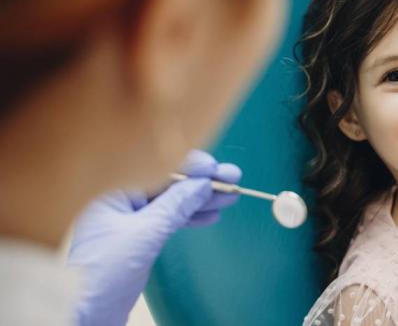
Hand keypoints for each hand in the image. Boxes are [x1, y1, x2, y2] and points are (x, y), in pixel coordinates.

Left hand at [67, 150, 240, 325]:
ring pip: (171, 201)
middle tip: (232, 178)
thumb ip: (175, 206)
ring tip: (229, 195)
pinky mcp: (136, 236)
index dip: (189, 166)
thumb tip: (202, 184)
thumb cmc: (100, 274)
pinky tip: (210, 214)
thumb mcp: (144, 235)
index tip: (215, 169)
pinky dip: (189, 217)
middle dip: (201, 182)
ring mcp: (127, 218)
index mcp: (111, 189)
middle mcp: (118, 198)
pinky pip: (167, 218)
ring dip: (201, 199)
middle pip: (167, 182)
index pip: (156, 167)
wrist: (85, 313)